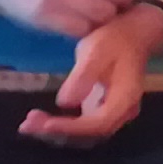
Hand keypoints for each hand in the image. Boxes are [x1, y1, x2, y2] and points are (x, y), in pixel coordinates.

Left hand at [21, 5, 162, 146]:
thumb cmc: (116, 38)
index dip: (69, 128)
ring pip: (86, 131)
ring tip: (30, 124)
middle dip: (58, 131)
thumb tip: (65, 103)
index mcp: (124, 98)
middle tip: (27, 125)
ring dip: (58, 130)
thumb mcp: (97, 51)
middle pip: (90, 133)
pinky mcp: (105, 107)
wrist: (135, 31)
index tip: (43, 124)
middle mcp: (123, 111)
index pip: (97, 124)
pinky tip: (45, 119)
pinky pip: (85, 123)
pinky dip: (64, 124)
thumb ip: (83, 77)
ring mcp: (115, 111)